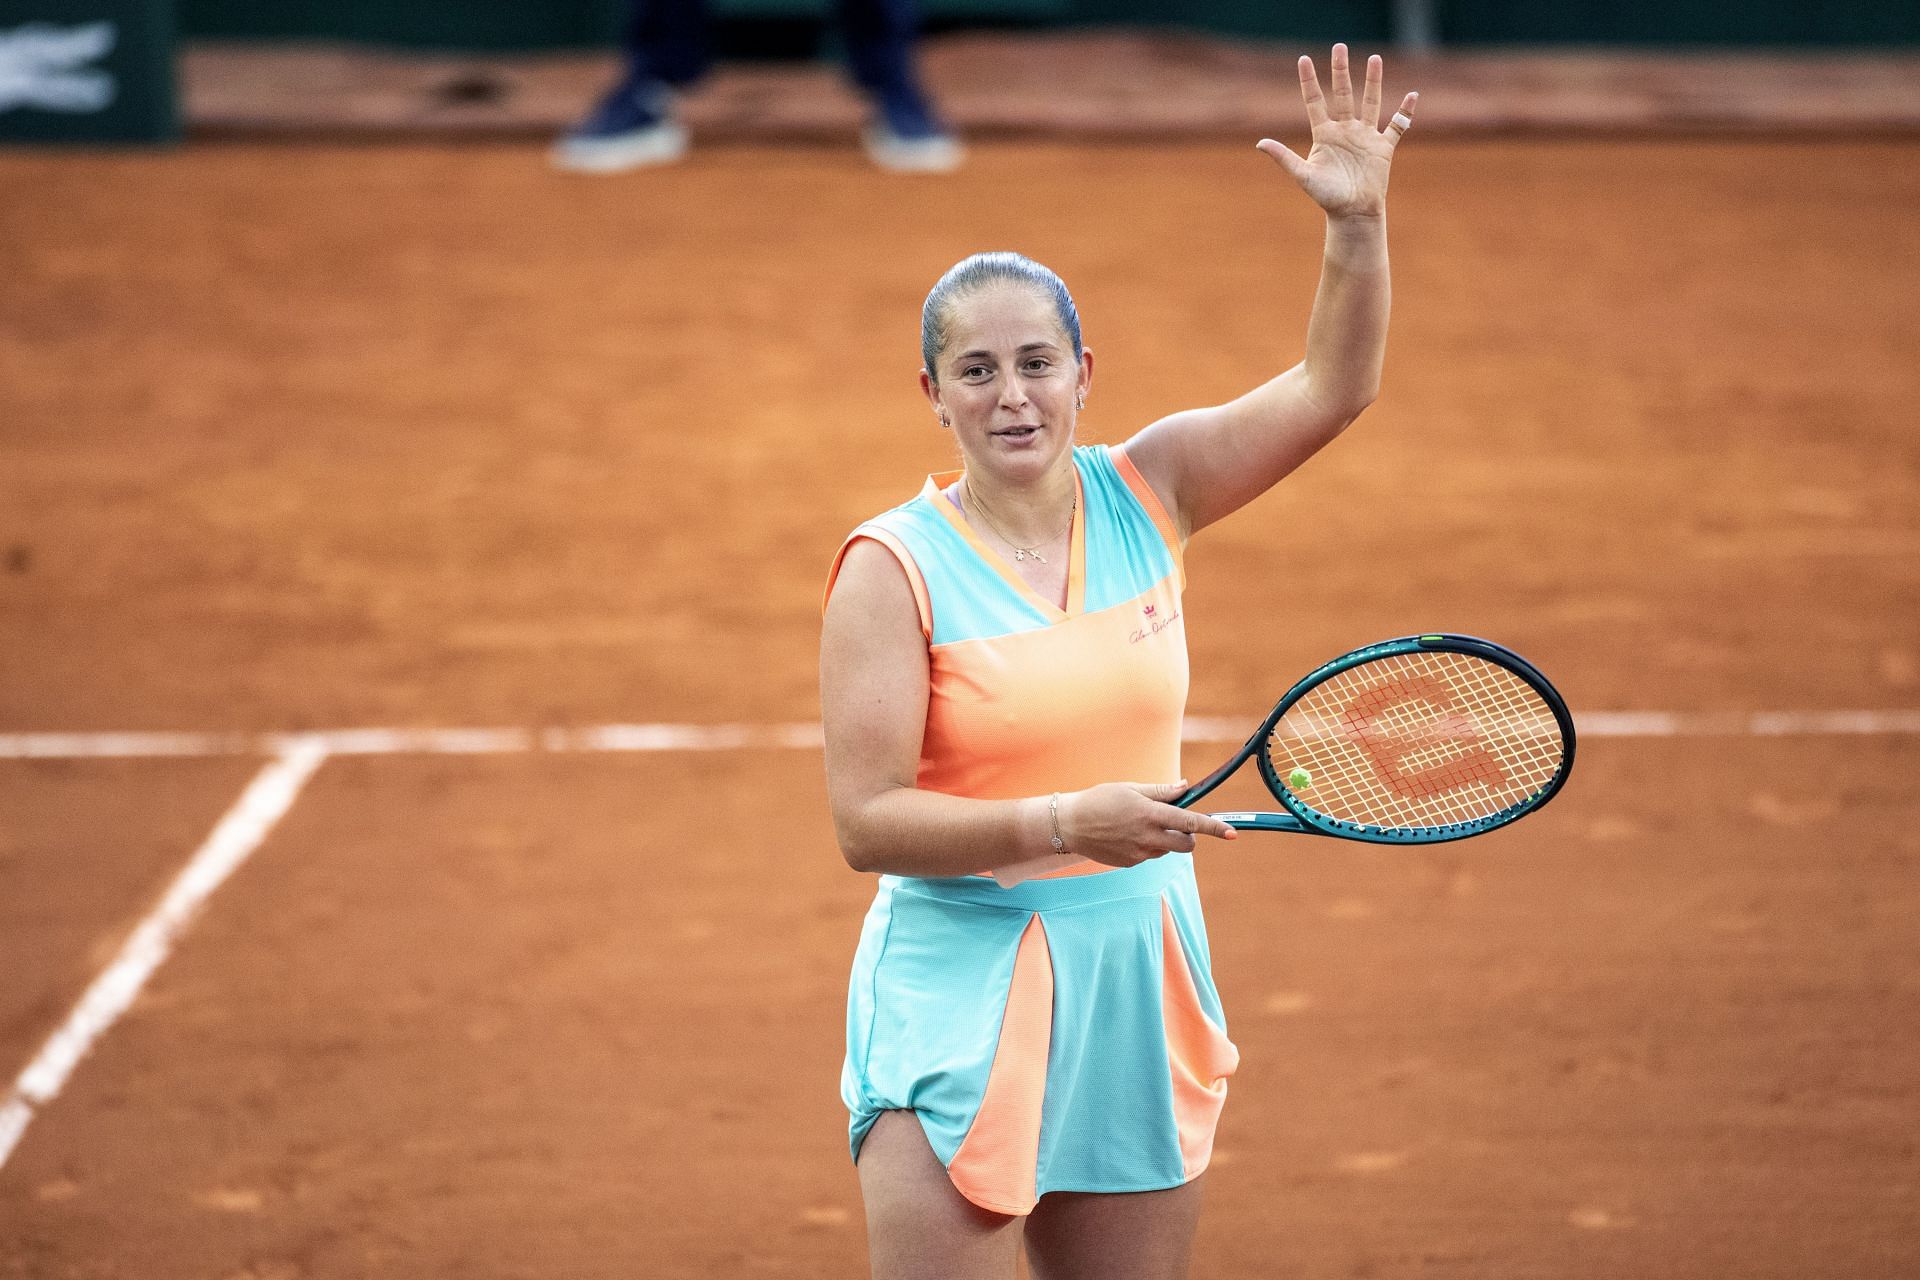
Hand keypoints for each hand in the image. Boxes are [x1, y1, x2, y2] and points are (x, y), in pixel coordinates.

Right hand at [1058, 782, 1237, 870]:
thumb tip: (1185, 787)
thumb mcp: (1130, 789)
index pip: (1190, 821)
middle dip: (1188, 836)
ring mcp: (1139, 853)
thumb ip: (1161, 791)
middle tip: (1175, 823)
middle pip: (1186, 844)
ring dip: (1164, 840)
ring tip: (1138, 825)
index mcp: (1150, 814)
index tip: (1232, 833)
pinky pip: (1150, 856)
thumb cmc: (1100, 800)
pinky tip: (1126, 836)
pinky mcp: (1131, 864)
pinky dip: (1147, 847)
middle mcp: (1148, 836)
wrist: (1069, 825)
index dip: (1214, 827)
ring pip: (1167, 850)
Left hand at [1257, 44, 1415, 219]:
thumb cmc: (1326, 197)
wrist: (1352, 213)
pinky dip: (1405, 112)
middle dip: (1340, 71)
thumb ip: (1284, 157)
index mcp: (1324, 134)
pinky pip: (1397, 126)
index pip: (1314, 101)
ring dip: (1373, 82)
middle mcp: (1344, 130)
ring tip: (1374, 58)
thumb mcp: (1303, 175)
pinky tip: (1412, 96)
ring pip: (1370, 102)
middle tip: (1339, 47)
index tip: (1303, 60)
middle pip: (1343, 94)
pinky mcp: (1383, 147)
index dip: (1309, 81)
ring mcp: (1365, 136)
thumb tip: (1260, 143)